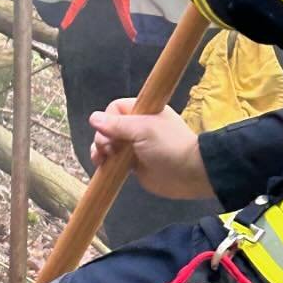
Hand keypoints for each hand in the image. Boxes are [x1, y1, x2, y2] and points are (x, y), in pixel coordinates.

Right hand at [88, 99, 215, 198]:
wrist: (189, 174)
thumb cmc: (169, 146)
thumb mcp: (143, 130)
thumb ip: (118, 125)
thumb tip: (93, 118)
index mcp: (144, 111)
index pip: (115, 108)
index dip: (109, 119)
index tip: (110, 132)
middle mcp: (138, 126)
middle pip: (108, 127)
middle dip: (102, 137)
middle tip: (108, 148)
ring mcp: (135, 145)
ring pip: (108, 143)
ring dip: (100, 149)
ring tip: (101, 158)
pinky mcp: (133, 163)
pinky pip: (113, 159)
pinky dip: (105, 161)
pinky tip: (102, 165)